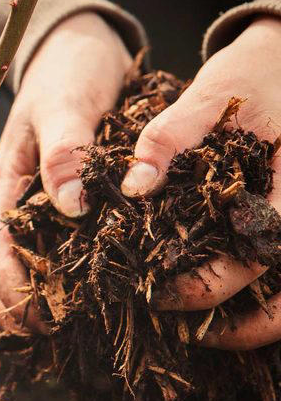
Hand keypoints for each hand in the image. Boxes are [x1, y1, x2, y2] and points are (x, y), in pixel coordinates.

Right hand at [0, 12, 131, 329]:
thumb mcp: (66, 103)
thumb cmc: (68, 72)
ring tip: (80, 327)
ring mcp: (31, 209)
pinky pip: (51, 253)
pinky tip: (93, 294)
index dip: (14, 297)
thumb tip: (72, 208)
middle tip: (66, 336)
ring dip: (43, 302)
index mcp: (3, 188)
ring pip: (25, 271)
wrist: (75, 49)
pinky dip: (64, 280)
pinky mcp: (54, 208)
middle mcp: (11, 207)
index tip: (47, 323)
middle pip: (3, 276)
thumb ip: (65, 152)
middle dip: (25, 311)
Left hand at [119, 17, 280, 349]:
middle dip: (234, 329)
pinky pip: (277, 285)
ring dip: (247, 328)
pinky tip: (209, 312)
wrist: (280, 67)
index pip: (254, 259)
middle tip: (177, 331)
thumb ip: (169, 138)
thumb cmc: (250, 81)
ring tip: (193, 334)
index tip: (156, 295)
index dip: (204, 288)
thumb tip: (134, 186)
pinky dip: (249, 307)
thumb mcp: (209, 97)